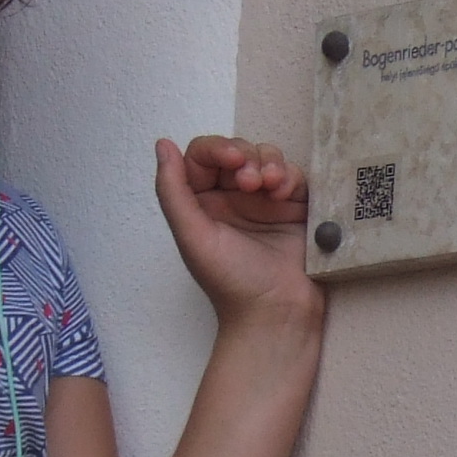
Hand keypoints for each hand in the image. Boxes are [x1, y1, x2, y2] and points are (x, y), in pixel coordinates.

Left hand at [154, 137, 324, 327]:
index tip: (232, 161)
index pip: (203, 157)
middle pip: (237, 150)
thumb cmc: (231, 281)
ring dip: (270, 163)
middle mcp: (232, 197)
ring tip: (271, 186)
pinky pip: (293, 175)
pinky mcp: (294, 206)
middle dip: (246, 156)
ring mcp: (264, 200)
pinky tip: (285, 193)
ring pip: (267, 157)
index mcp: (202, 203)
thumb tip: (162, 144)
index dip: (217, 149)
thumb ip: (172, 190)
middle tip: (251, 182)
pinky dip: (290, 176)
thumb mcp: (192, 236)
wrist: (277, 311)